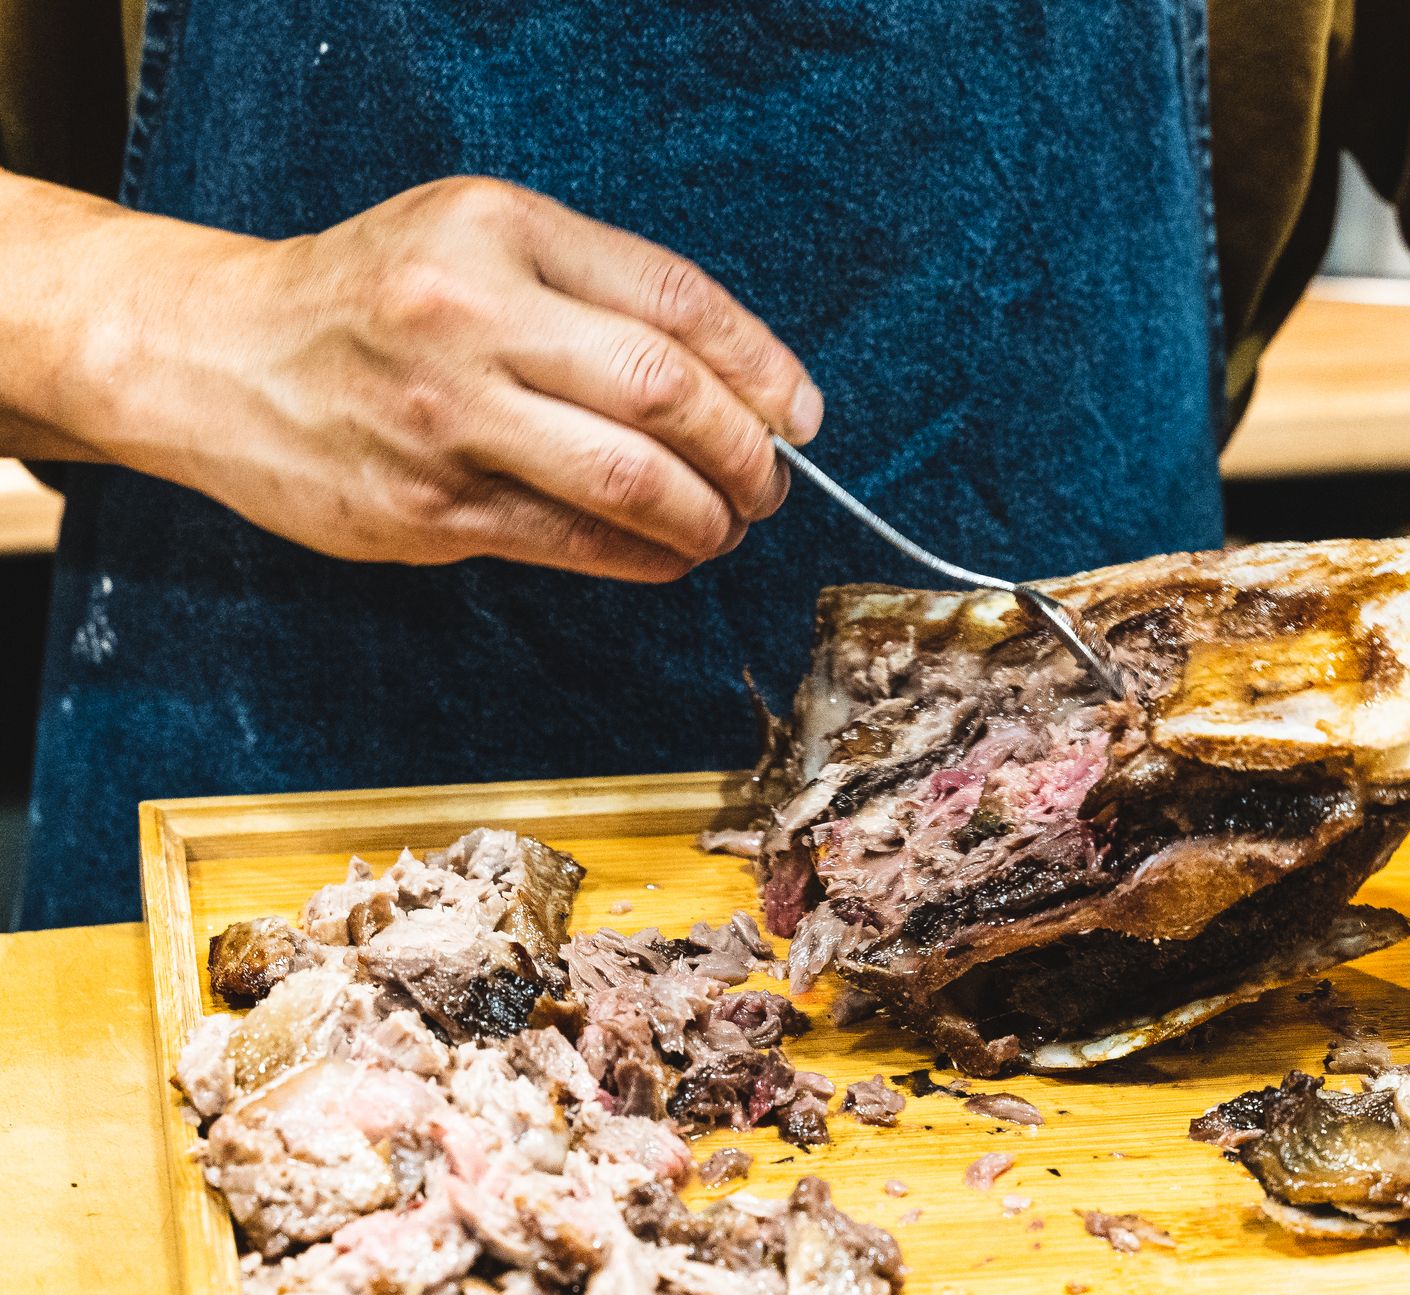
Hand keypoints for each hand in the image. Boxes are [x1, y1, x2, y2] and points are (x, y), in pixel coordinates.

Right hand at [74, 177, 820, 580]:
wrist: (216, 354)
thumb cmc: (372, 298)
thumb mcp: (477, 241)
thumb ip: (597, 291)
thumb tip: (743, 384)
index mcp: (498, 230)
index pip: (675, 300)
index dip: (762, 367)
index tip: (800, 413)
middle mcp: (471, 316)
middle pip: (669, 394)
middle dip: (747, 452)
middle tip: (770, 482)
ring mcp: (445, 419)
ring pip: (632, 480)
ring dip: (709, 516)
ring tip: (727, 522)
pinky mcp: (426, 510)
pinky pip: (574, 544)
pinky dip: (646, 558)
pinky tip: (668, 555)